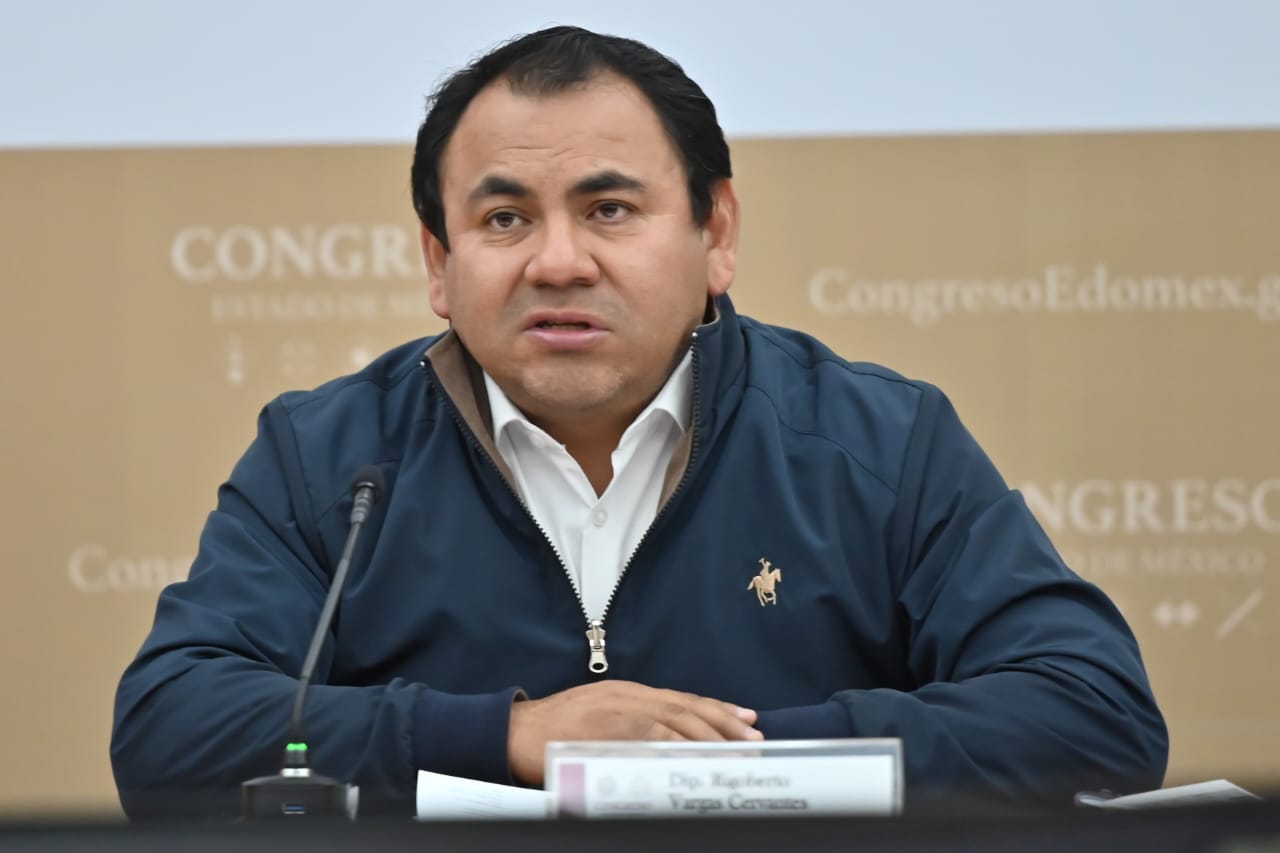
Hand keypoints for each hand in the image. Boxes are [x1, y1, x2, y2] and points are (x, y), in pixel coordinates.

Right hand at [507, 680, 761, 785]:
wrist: (513, 731)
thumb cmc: (553, 729)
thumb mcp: (598, 715)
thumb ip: (631, 725)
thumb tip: (669, 746)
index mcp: (627, 693)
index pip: (682, 699)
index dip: (718, 709)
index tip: (746, 719)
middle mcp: (626, 696)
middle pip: (685, 709)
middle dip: (723, 726)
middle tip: (752, 741)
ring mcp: (614, 710)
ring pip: (672, 722)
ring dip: (706, 739)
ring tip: (732, 755)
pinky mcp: (601, 728)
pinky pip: (644, 737)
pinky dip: (672, 747)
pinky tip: (692, 757)